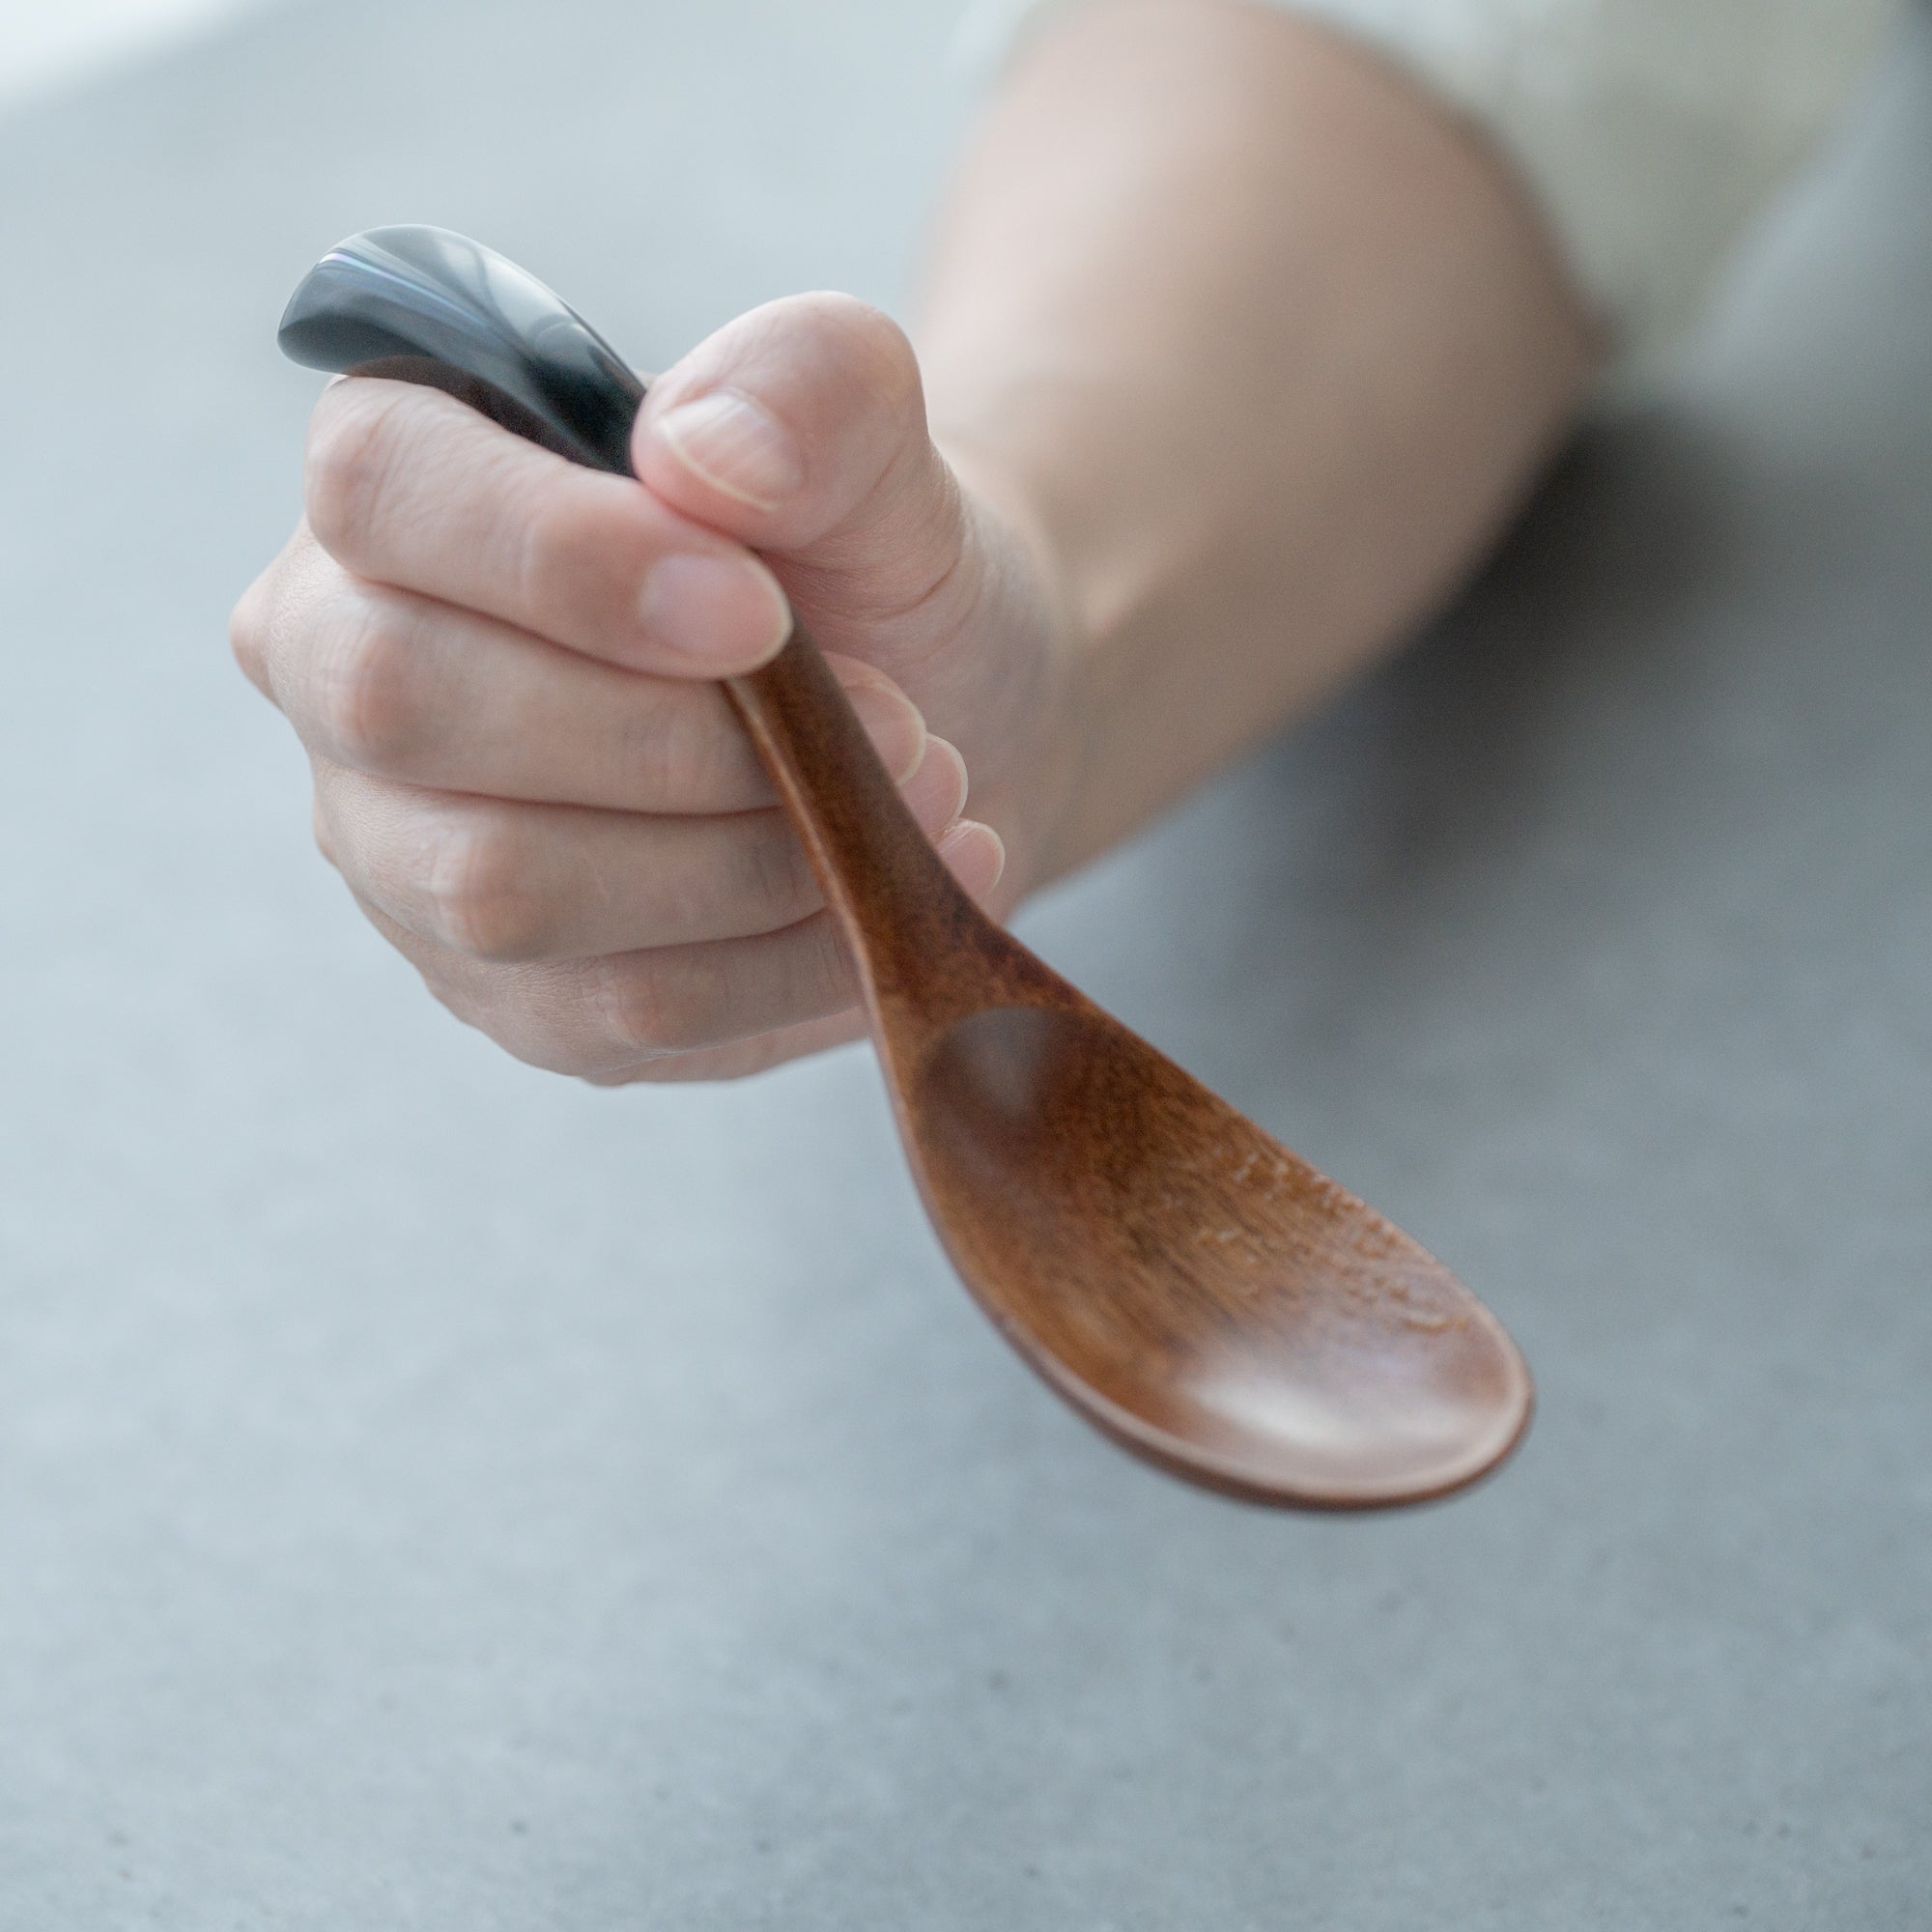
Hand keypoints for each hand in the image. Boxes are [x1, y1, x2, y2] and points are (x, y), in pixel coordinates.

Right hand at [231, 294, 1079, 1081]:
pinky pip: (622, 1013)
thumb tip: (707, 458)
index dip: (563, 558)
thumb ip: (806, 385)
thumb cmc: (857, 559)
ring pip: (507, 891)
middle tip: (895, 724)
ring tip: (920, 798)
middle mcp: (350, 671)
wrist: (930, 710)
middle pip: (411, 707)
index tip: (762, 611)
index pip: (383, 491)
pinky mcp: (509, 993)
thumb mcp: (875, 440)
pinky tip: (888, 894)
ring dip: (752, 860)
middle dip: (677, 738)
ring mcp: (406, 853)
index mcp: (402, 485)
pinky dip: (788, 964)